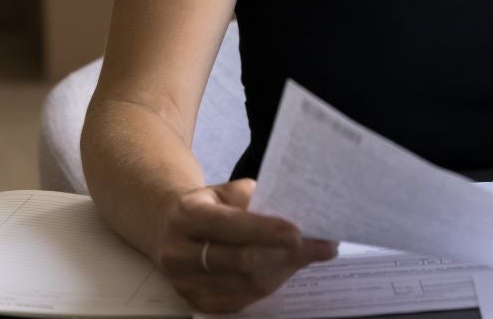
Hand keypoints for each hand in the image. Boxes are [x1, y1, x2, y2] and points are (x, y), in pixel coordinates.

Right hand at [155, 178, 337, 312]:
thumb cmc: (210, 205)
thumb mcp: (227, 191)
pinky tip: (287, 270)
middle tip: (321, 247)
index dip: (265, 231)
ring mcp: (184, 282)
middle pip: (239, 260)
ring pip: (244, 284)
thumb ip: (255, 200)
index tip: (298, 233)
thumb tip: (298, 213)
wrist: (171, 228)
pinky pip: (240, 301)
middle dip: (286, 254)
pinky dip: (269, 286)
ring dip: (283, 271)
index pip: (229, 225)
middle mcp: (178, 252)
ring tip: (309, 256)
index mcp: (186, 215)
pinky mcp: (195, 301)